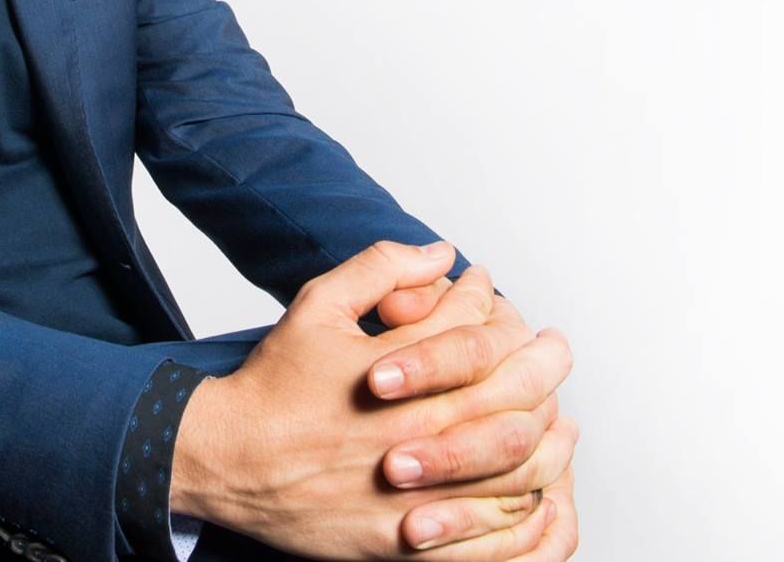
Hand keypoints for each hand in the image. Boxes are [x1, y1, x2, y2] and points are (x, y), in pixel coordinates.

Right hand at [170, 241, 568, 558]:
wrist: (225, 461)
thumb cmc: (272, 386)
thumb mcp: (317, 305)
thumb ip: (380, 268)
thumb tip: (439, 252)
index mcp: (394, 370)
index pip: (474, 328)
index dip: (489, 299)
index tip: (487, 289)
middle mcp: (413, 430)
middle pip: (511, 394)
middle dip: (545, 362)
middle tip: (554, 346)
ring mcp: (414, 491)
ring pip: (514, 466)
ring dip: (547, 437)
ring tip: (558, 416)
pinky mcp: (407, 540)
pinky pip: (489, 534)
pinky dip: (521, 509)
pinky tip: (530, 486)